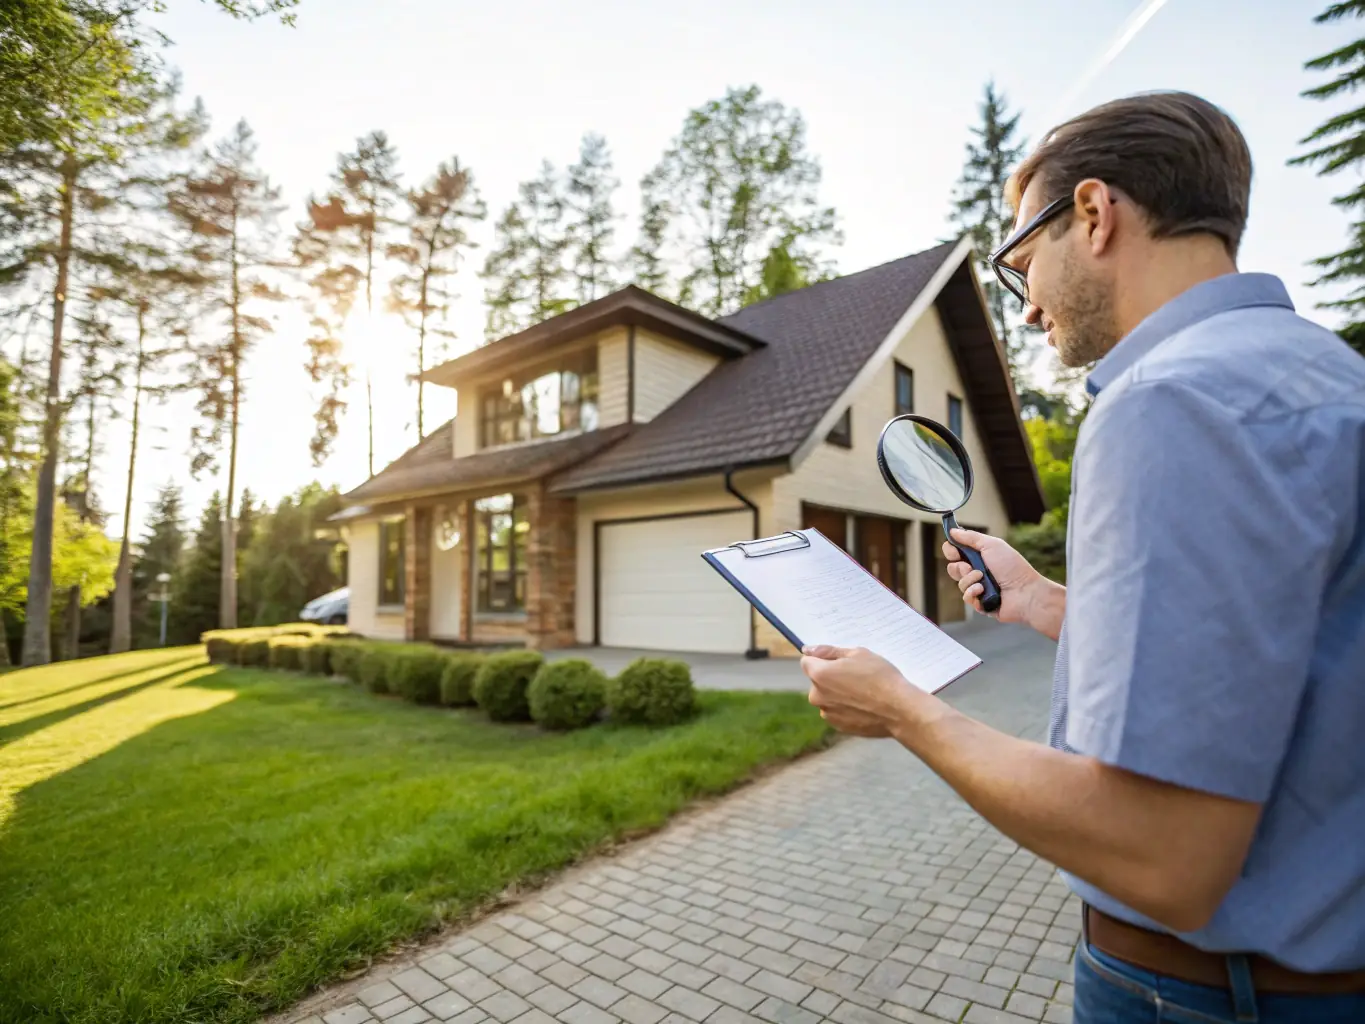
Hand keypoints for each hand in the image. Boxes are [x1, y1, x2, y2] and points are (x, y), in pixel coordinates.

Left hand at [801, 645, 936, 736]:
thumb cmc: (880, 677)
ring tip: (862, 692)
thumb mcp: (857, 654)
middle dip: (830, 677)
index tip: (839, 661)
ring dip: (838, 693)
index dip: (822, 659)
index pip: (807, 662)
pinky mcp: (838, 727)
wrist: (899, 710)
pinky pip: (837, 712)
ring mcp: (827, 714)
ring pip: (827, 697)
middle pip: (817, 681)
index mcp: (819, 675)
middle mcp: (817, 696)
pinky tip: (864, 705)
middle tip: (855, 676)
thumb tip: (808, 650)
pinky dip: (846, 708)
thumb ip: (829, 651)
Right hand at [942, 528, 1044, 624]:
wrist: (1025, 592)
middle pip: (953, 568)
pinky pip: (966, 597)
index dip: (951, 551)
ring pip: (959, 583)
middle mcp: (978, 571)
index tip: (955, 551)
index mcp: (980, 556)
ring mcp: (979, 587)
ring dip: (969, 579)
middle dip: (959, 567)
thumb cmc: (1012, 567)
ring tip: (982, 580)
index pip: (955, 552)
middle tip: (970, 567)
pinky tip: (983, 591)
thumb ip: (971, 537)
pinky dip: (973, 592)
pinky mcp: (980, 602)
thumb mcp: (992, 545)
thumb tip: (953, 531)